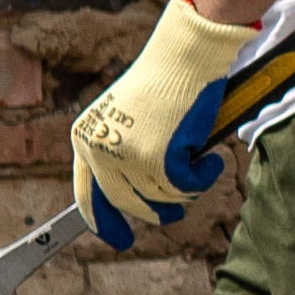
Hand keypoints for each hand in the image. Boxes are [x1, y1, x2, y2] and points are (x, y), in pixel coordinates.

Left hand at [67, 0, 280, 249]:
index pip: (86, 193)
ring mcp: (128, 157)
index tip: (118, 240)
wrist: (185, 54)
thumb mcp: (127, 117)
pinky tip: (209, 157)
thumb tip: (138, 199)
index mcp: (85, 137)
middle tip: (175, 212)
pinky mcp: (159, 159)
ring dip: (185, 188)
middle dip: (155, 212)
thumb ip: (121, 152)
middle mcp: (100, 150)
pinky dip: (204, 176)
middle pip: (127, 204)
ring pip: (161, 199)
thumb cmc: (164, 79)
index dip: (102, 221)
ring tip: (197, 162)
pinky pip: (187, 188)